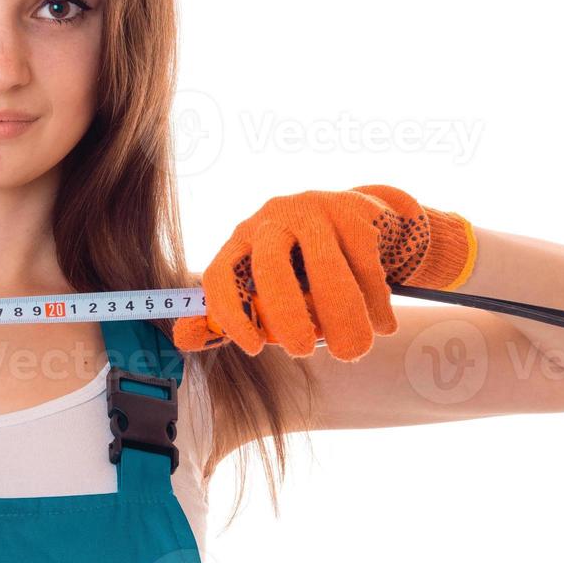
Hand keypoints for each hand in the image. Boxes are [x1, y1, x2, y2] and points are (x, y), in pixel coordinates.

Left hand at [171, 185, 475, 360]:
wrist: (362, 218)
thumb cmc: (304, 263)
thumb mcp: (265, 282)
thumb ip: (230, 312)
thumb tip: (181, 341)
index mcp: (241, 240)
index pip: (219, 274)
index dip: (229, 314)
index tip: (253, 349)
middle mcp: (271, 219)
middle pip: (270, 266)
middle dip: (287, 316)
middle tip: (303, 352)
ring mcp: (312, 210)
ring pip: (325, 269)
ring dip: (343, 317)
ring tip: (355, 350)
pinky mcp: (352, 211)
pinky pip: (364, 264)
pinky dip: (376, 302)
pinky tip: (382, 324)